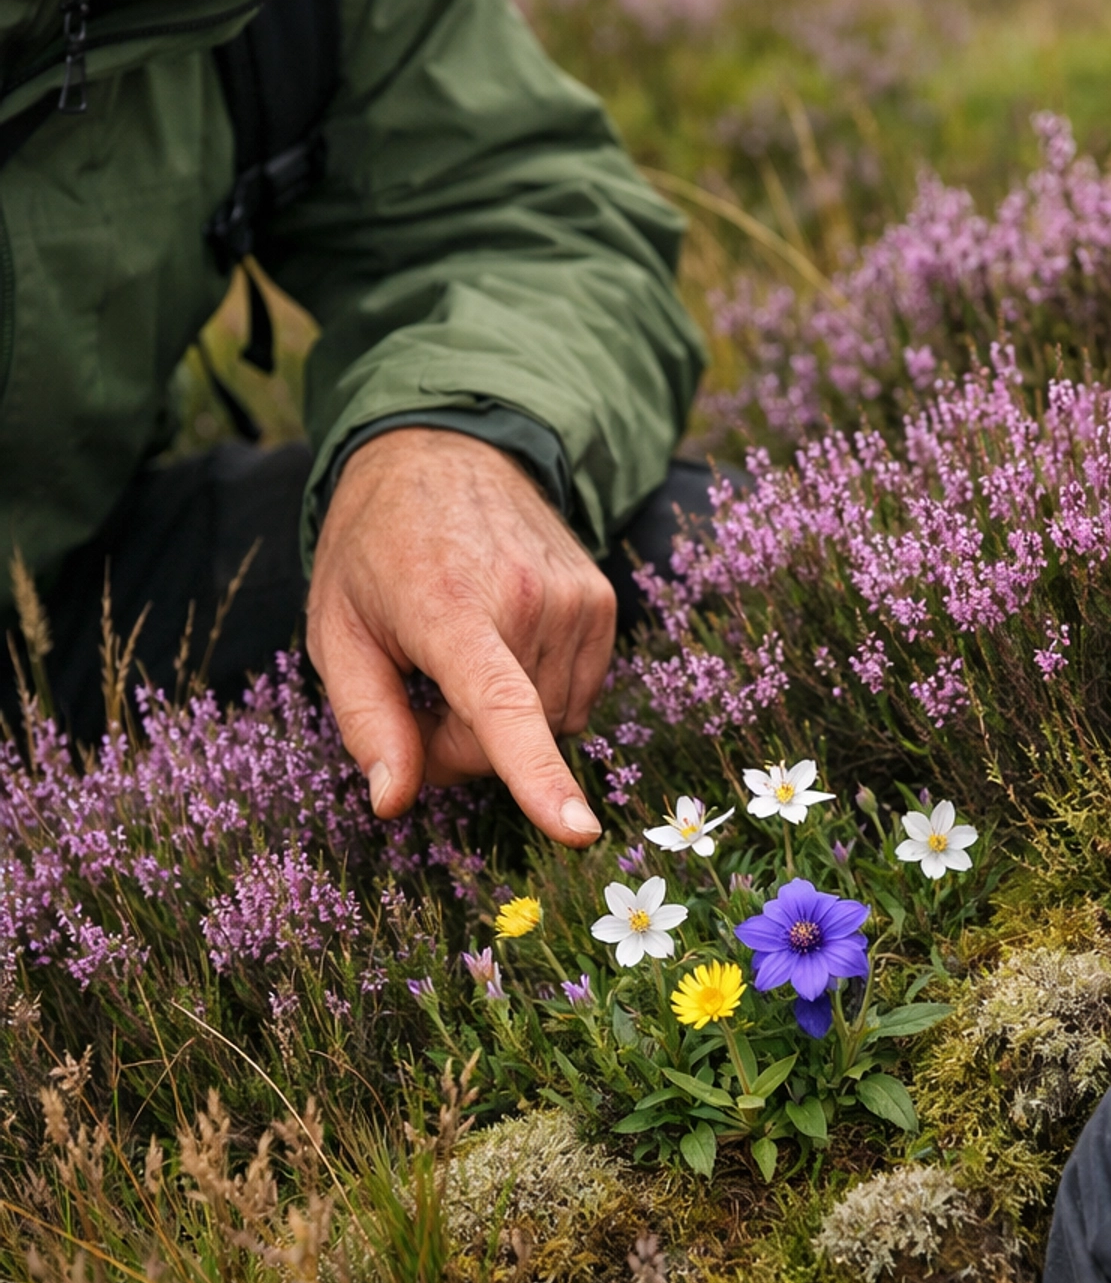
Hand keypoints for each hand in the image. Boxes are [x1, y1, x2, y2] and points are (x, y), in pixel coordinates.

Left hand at [306, 428, 611, 843]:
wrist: (442, 452)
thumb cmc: (375, 549)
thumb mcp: (336, 631)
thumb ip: (365, 722)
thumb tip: (395, 801)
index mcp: (450, 608)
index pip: (502, 706)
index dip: (538, 777)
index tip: (578, 830)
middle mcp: (527, 599)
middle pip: (504, 740)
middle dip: (456, 744)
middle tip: (416, 694)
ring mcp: (575, 598)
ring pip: (545, 724)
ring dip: (498, 722)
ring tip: (457, 661)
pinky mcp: (602, 601)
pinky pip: (576, 697)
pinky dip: (537, 697)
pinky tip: (503, 651)